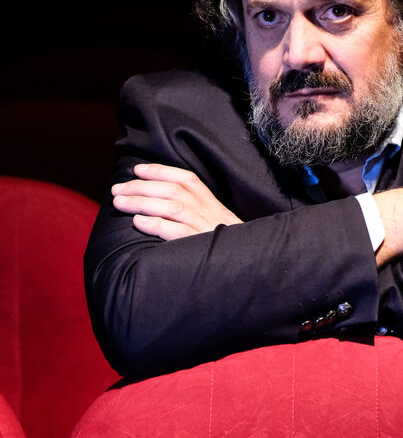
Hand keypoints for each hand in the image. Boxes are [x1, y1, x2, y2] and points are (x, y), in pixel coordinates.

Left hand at [111, 163, 242, 240]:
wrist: (251, 267)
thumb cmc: (229, 248)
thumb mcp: (218, 224)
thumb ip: (198, 213)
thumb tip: (166, 204)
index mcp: (213, 204)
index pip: (187, 179)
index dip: (161, 171)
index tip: (137, 170)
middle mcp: (209, 211)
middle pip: (173, 190)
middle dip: (141, 186)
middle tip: (117, 189)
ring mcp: (206, 228)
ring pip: (172, 207)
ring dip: (142, 202)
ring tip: (120, 202)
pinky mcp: (202, 246)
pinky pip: (177, 232)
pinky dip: (156, 224)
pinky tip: (138, 222)